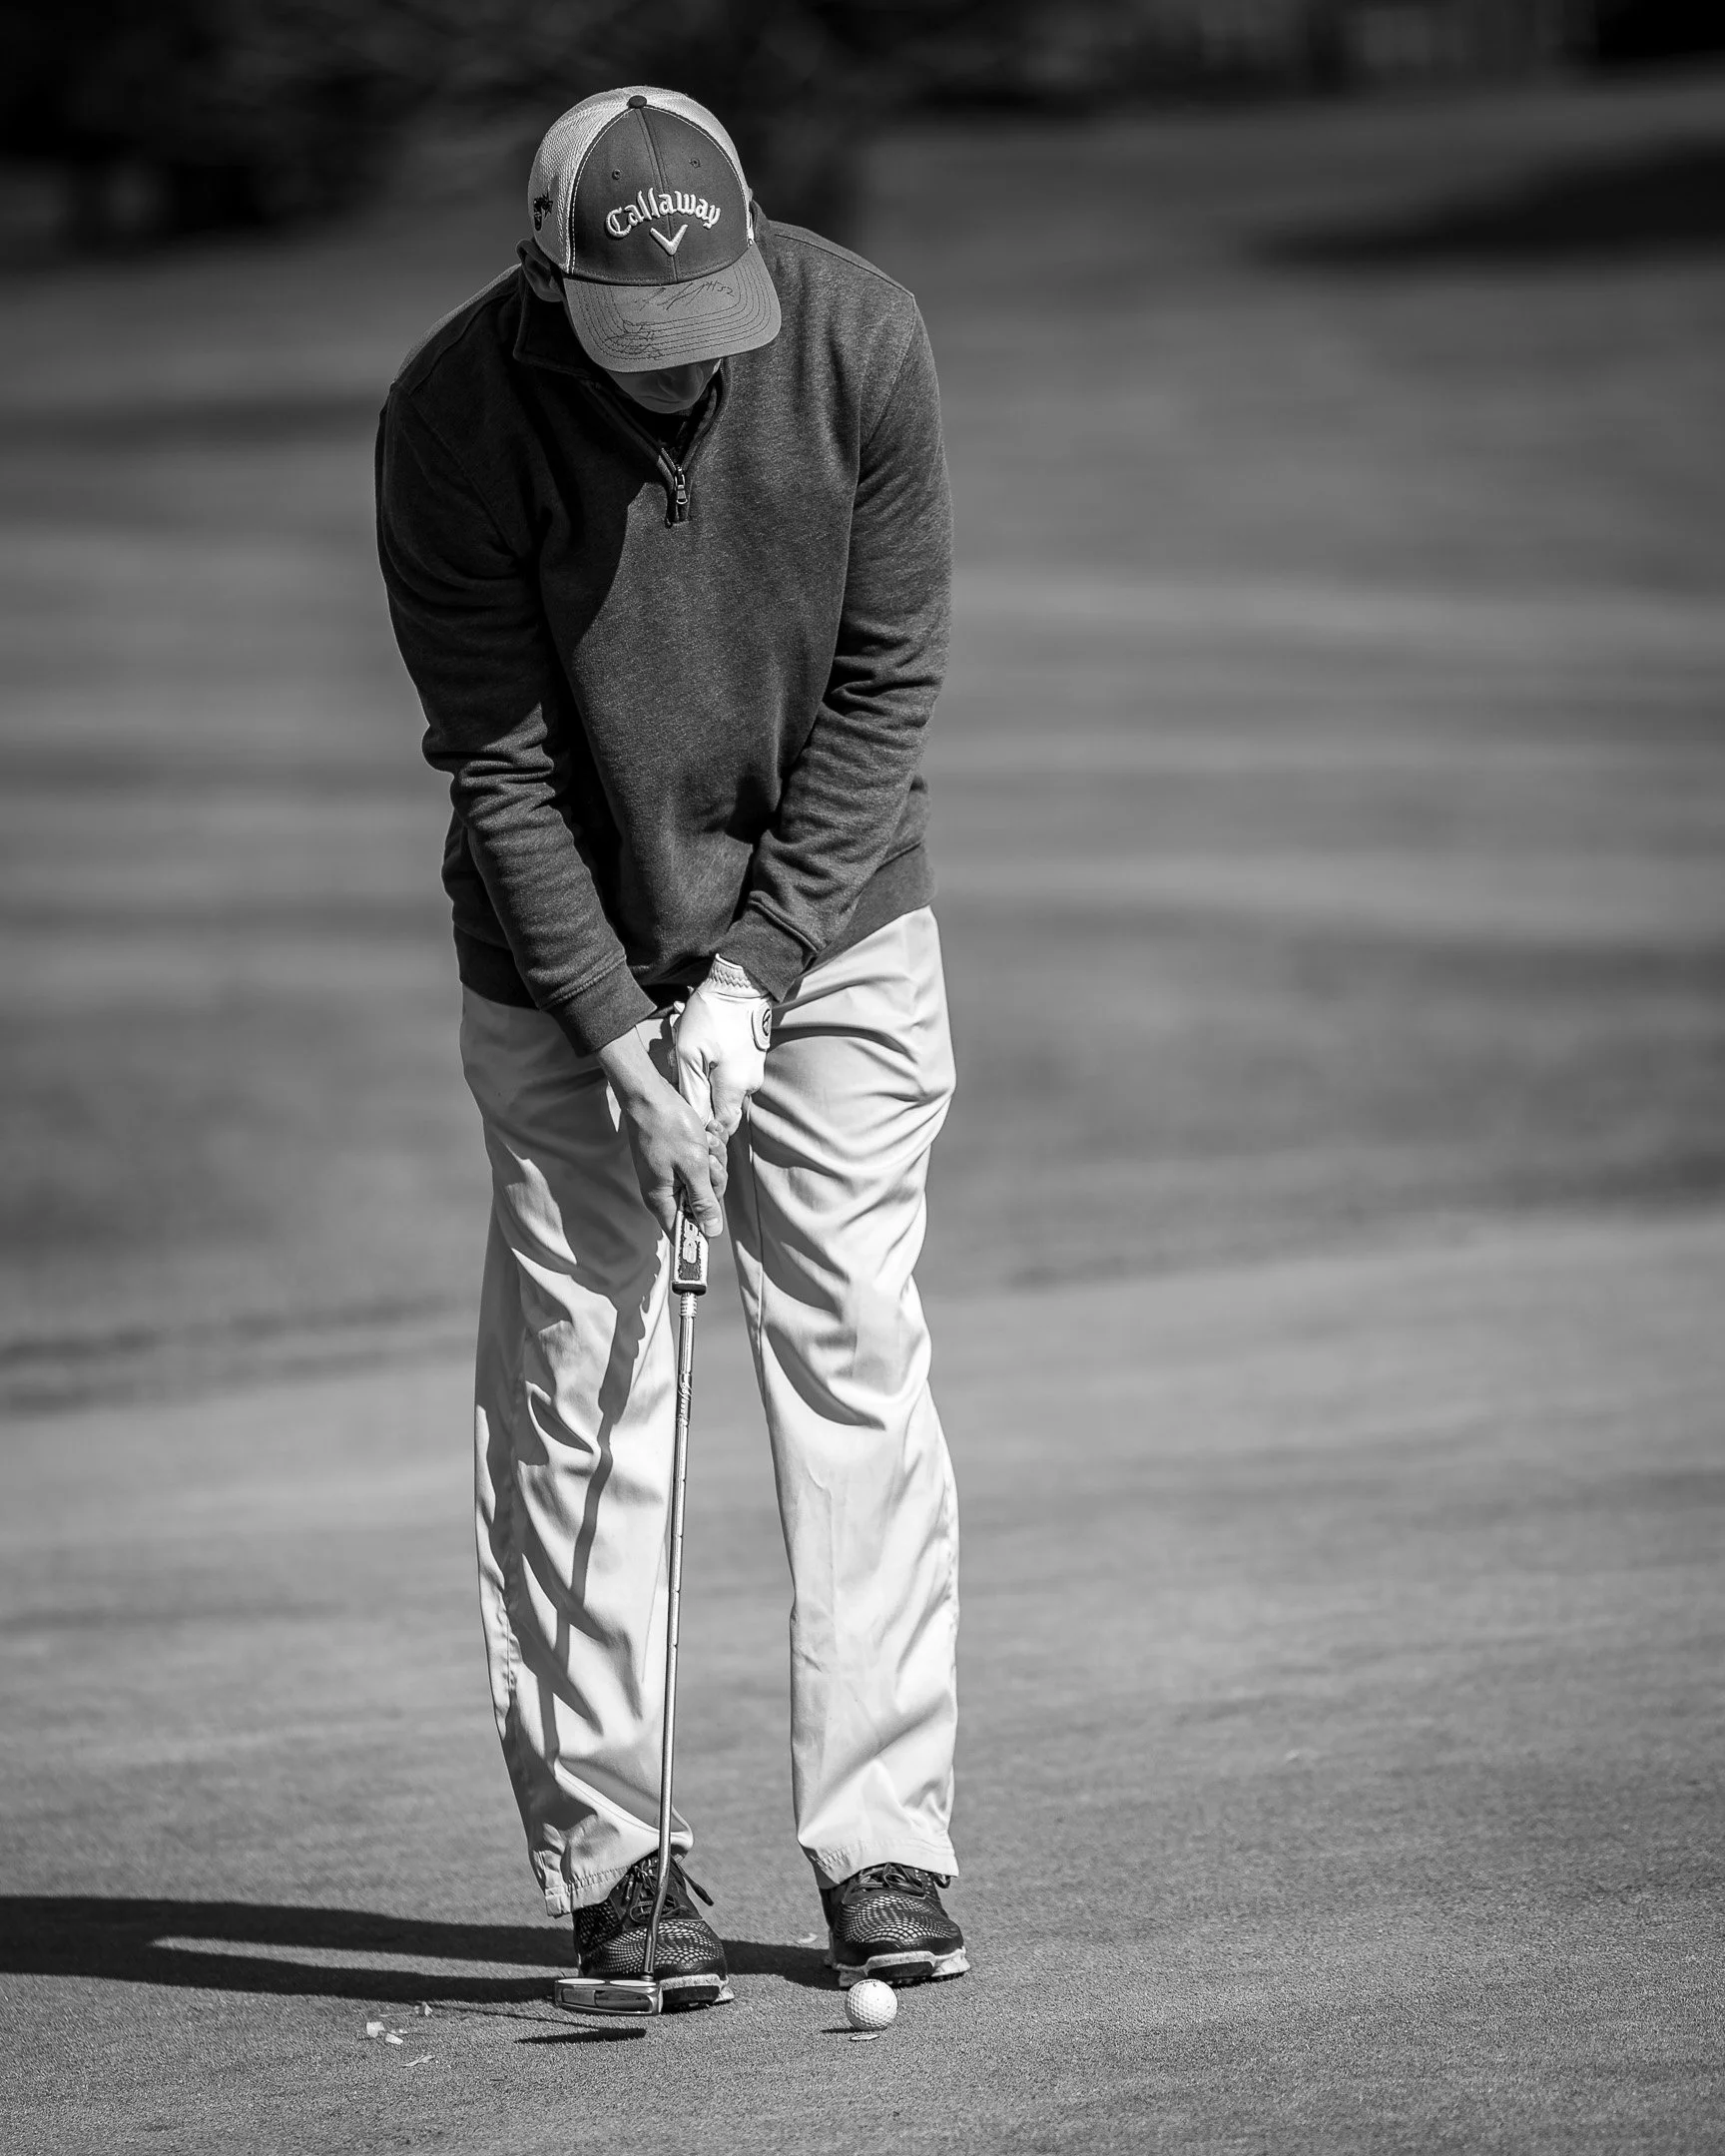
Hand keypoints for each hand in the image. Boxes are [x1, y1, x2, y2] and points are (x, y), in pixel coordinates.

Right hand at [596, 1029, 723, 1237]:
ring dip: (714, 1158)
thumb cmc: (668, 1127)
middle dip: (714, 1179)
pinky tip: (706, 1132)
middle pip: (703, 1203)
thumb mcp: (693, 1165)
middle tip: (709, 1158)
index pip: (683, 1232)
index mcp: (662, 1199)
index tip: (715, 1217)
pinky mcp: (678, 1158)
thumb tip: (711, 1232)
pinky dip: (709, 1147)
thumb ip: (703, 1200)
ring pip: (707, 1180)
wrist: (650, 1094)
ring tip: (706, 1139)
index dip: (702, 1229)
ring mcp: (671, 1173)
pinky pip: (703, 1162)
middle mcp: (665, 1191)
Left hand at [676, 959, 771, 1140]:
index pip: (721, 1127)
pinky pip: (730, 1075)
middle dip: (700, 1101)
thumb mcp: (688, 1055)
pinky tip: (699, 1047)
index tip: (684, 1109)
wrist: (739, 984)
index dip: (703, 1127)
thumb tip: (696, 1122)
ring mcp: (753, 1072)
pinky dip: (712, 1068)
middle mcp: (749, 1085)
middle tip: (681, 1079)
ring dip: (703, 1080)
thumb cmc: (710, 1018)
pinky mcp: (752, 1059)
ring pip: (724, 1091)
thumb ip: (691, 1092)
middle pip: (722, 1110)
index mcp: (734, 1089)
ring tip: (685, 1055)